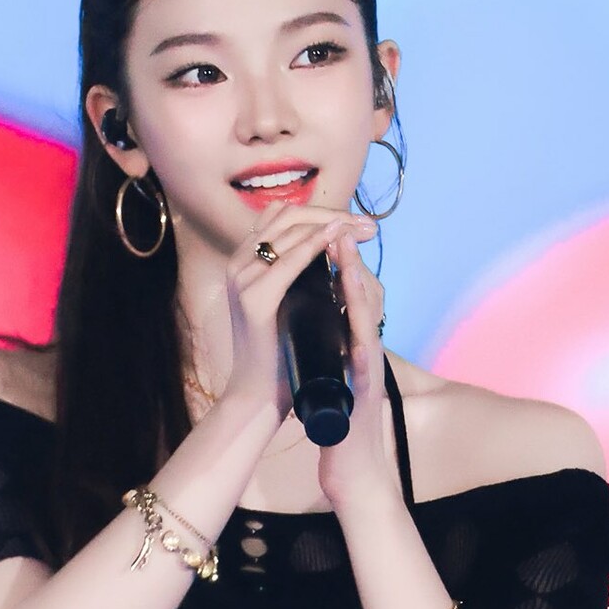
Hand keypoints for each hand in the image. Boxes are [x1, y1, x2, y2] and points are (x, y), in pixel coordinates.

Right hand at [220, 203, 377, 419]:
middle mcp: (239, 263)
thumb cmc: (277, 354)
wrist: (258, 396)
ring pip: (291, 231)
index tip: (358, 223)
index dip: (322, 212)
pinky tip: (339, 242)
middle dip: (334, 214)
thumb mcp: (287, 303)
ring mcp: (243, 280)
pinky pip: (289, 262)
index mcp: (244, 261)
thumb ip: (297, 275)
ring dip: (332, 225)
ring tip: (363, 231)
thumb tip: (332, 248)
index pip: (282, 216)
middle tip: (369, 226)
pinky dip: (316, 246)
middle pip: (288, 215)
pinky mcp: (255, 300)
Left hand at [316, 231, 403, 513]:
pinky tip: (355, 322)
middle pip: (361, 301)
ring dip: (358, 288)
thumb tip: (321, 325)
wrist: (355, 469)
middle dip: (350, 263)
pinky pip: (363, 361)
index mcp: (353, 348)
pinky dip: (360, 339)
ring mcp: (367, 373)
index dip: (342, 265)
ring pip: (364, 323)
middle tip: (343, 229)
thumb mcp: (335, 378)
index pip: (349, 299)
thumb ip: (334, 351)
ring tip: (347, 255)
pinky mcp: (365, 395)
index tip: (332, 233)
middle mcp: (365, 355)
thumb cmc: (342, 427)